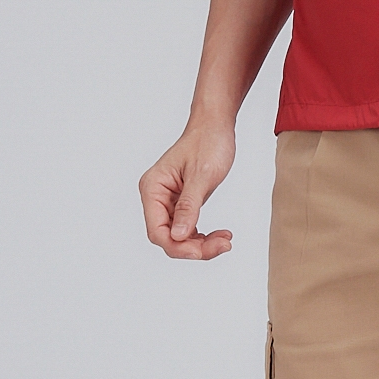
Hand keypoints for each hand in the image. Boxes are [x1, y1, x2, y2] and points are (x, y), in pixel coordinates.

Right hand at [139, 120, 236, 259]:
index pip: (157, 230)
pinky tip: (221, 235)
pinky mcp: (181, 203)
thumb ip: (188, 206)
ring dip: (201, 244)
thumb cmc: (208, 143)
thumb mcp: (201, 176)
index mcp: (153, 188)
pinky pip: (187, 228)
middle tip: (223, 245)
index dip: (178, 246)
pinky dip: (203, 235)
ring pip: (179, 236)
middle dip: (194, 247)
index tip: (202, 251)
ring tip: (226, 241)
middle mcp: (156, 196)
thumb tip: (178, 235)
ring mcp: (167, 201)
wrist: (215, 127)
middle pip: (168, 237)